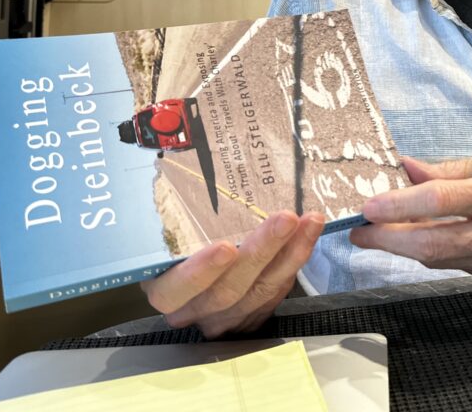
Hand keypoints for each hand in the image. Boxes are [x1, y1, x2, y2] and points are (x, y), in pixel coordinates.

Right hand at [142, 210, 324, 337]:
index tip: (225, 247)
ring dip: (289, 254)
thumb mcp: (165, 231)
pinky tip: (307, 234)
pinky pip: (277, 290)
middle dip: (261, 252)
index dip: (200, 273)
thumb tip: (168, 155)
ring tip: (309, 222)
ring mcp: (224, 316)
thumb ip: (173, 211)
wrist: (197, 271)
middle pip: (227, 289)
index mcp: (163, 289)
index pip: (174, 290)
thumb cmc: (175, 242)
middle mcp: (192, 308)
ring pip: (260, 291)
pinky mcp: (253, 314)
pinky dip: (295, 260)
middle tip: (285, 219)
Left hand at [350, 154, 471, 286]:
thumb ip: (452, 170)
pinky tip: (425, 242)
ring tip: (382, 234)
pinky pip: (459, 268)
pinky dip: (438, 255)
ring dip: (408, 248)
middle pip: (434, 242)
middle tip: (359, 232)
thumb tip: (407, 168)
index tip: (369, 207)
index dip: (400, 205)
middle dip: (389, 240)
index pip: (443, 200)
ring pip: (442, 260)